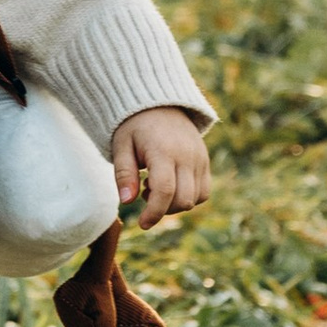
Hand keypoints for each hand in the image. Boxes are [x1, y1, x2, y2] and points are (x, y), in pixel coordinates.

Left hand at [112, 107, 209, 227]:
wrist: (158, 103)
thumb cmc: (134, 126)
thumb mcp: (121, 146)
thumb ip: (124, 174)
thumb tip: (127, 202)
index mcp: (163, 151)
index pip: (165, 191)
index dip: (154, 213)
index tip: (142, 223)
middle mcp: (187, 156)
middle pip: (183, 200)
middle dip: (163, 209)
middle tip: (144, 193)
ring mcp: (200, 158)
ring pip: (196, 199)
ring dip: (175, 204)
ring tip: (155, 185)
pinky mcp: (205, 161)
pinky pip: (204, 191)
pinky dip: (189, 197)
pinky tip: (170, 184)